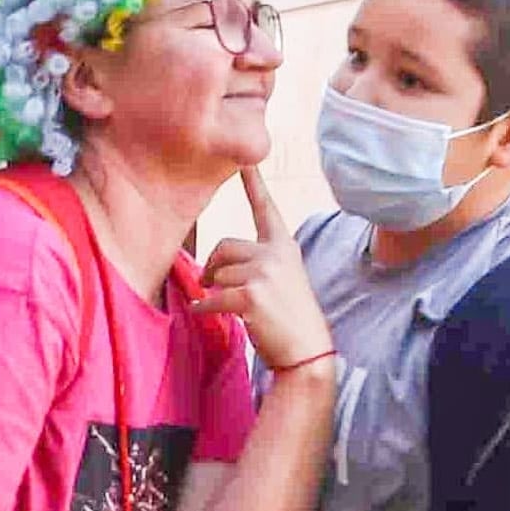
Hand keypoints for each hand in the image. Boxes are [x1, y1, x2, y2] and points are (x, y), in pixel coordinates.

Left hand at [194, 168, 332, 370]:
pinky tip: (206, 313)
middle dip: (213, 266)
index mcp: (284, 246)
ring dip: (213, 292)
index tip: (246, 159)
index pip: (265, 208)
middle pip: (223, 246)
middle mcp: (276, 253)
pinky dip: (204, 307)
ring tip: (228, 307)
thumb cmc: (287, 318)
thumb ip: (255, 263)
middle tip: (212, 285)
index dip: (254, 182)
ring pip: (217, 273)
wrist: (305, 351)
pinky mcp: (251, 295)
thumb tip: (210, 268)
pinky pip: (211, 296)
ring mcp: (265, 273)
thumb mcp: (281, 280)